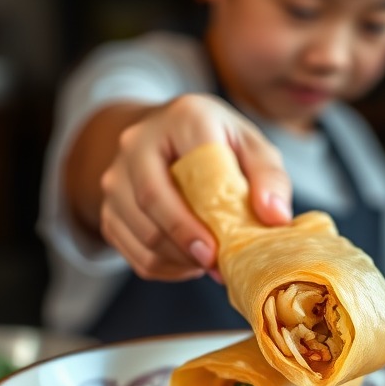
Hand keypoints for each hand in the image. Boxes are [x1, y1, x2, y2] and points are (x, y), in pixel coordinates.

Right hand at [97, 94, 291, 280]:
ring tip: (210, 265)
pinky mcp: (108, 209)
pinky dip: (164, 267)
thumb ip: (270, 177)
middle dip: (184, 242)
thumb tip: (276, 217)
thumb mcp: (252, 147)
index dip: (201, 212)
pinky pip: (133, 252)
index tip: (219, 248)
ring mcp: (116, 177)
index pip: (189, 164)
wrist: (164, 138)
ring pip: (140, 233)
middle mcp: (137, 142)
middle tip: (214, 266)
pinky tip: (189, 264)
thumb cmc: (217, 145)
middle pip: (151, 201)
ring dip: (177, 260)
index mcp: (183, 118)